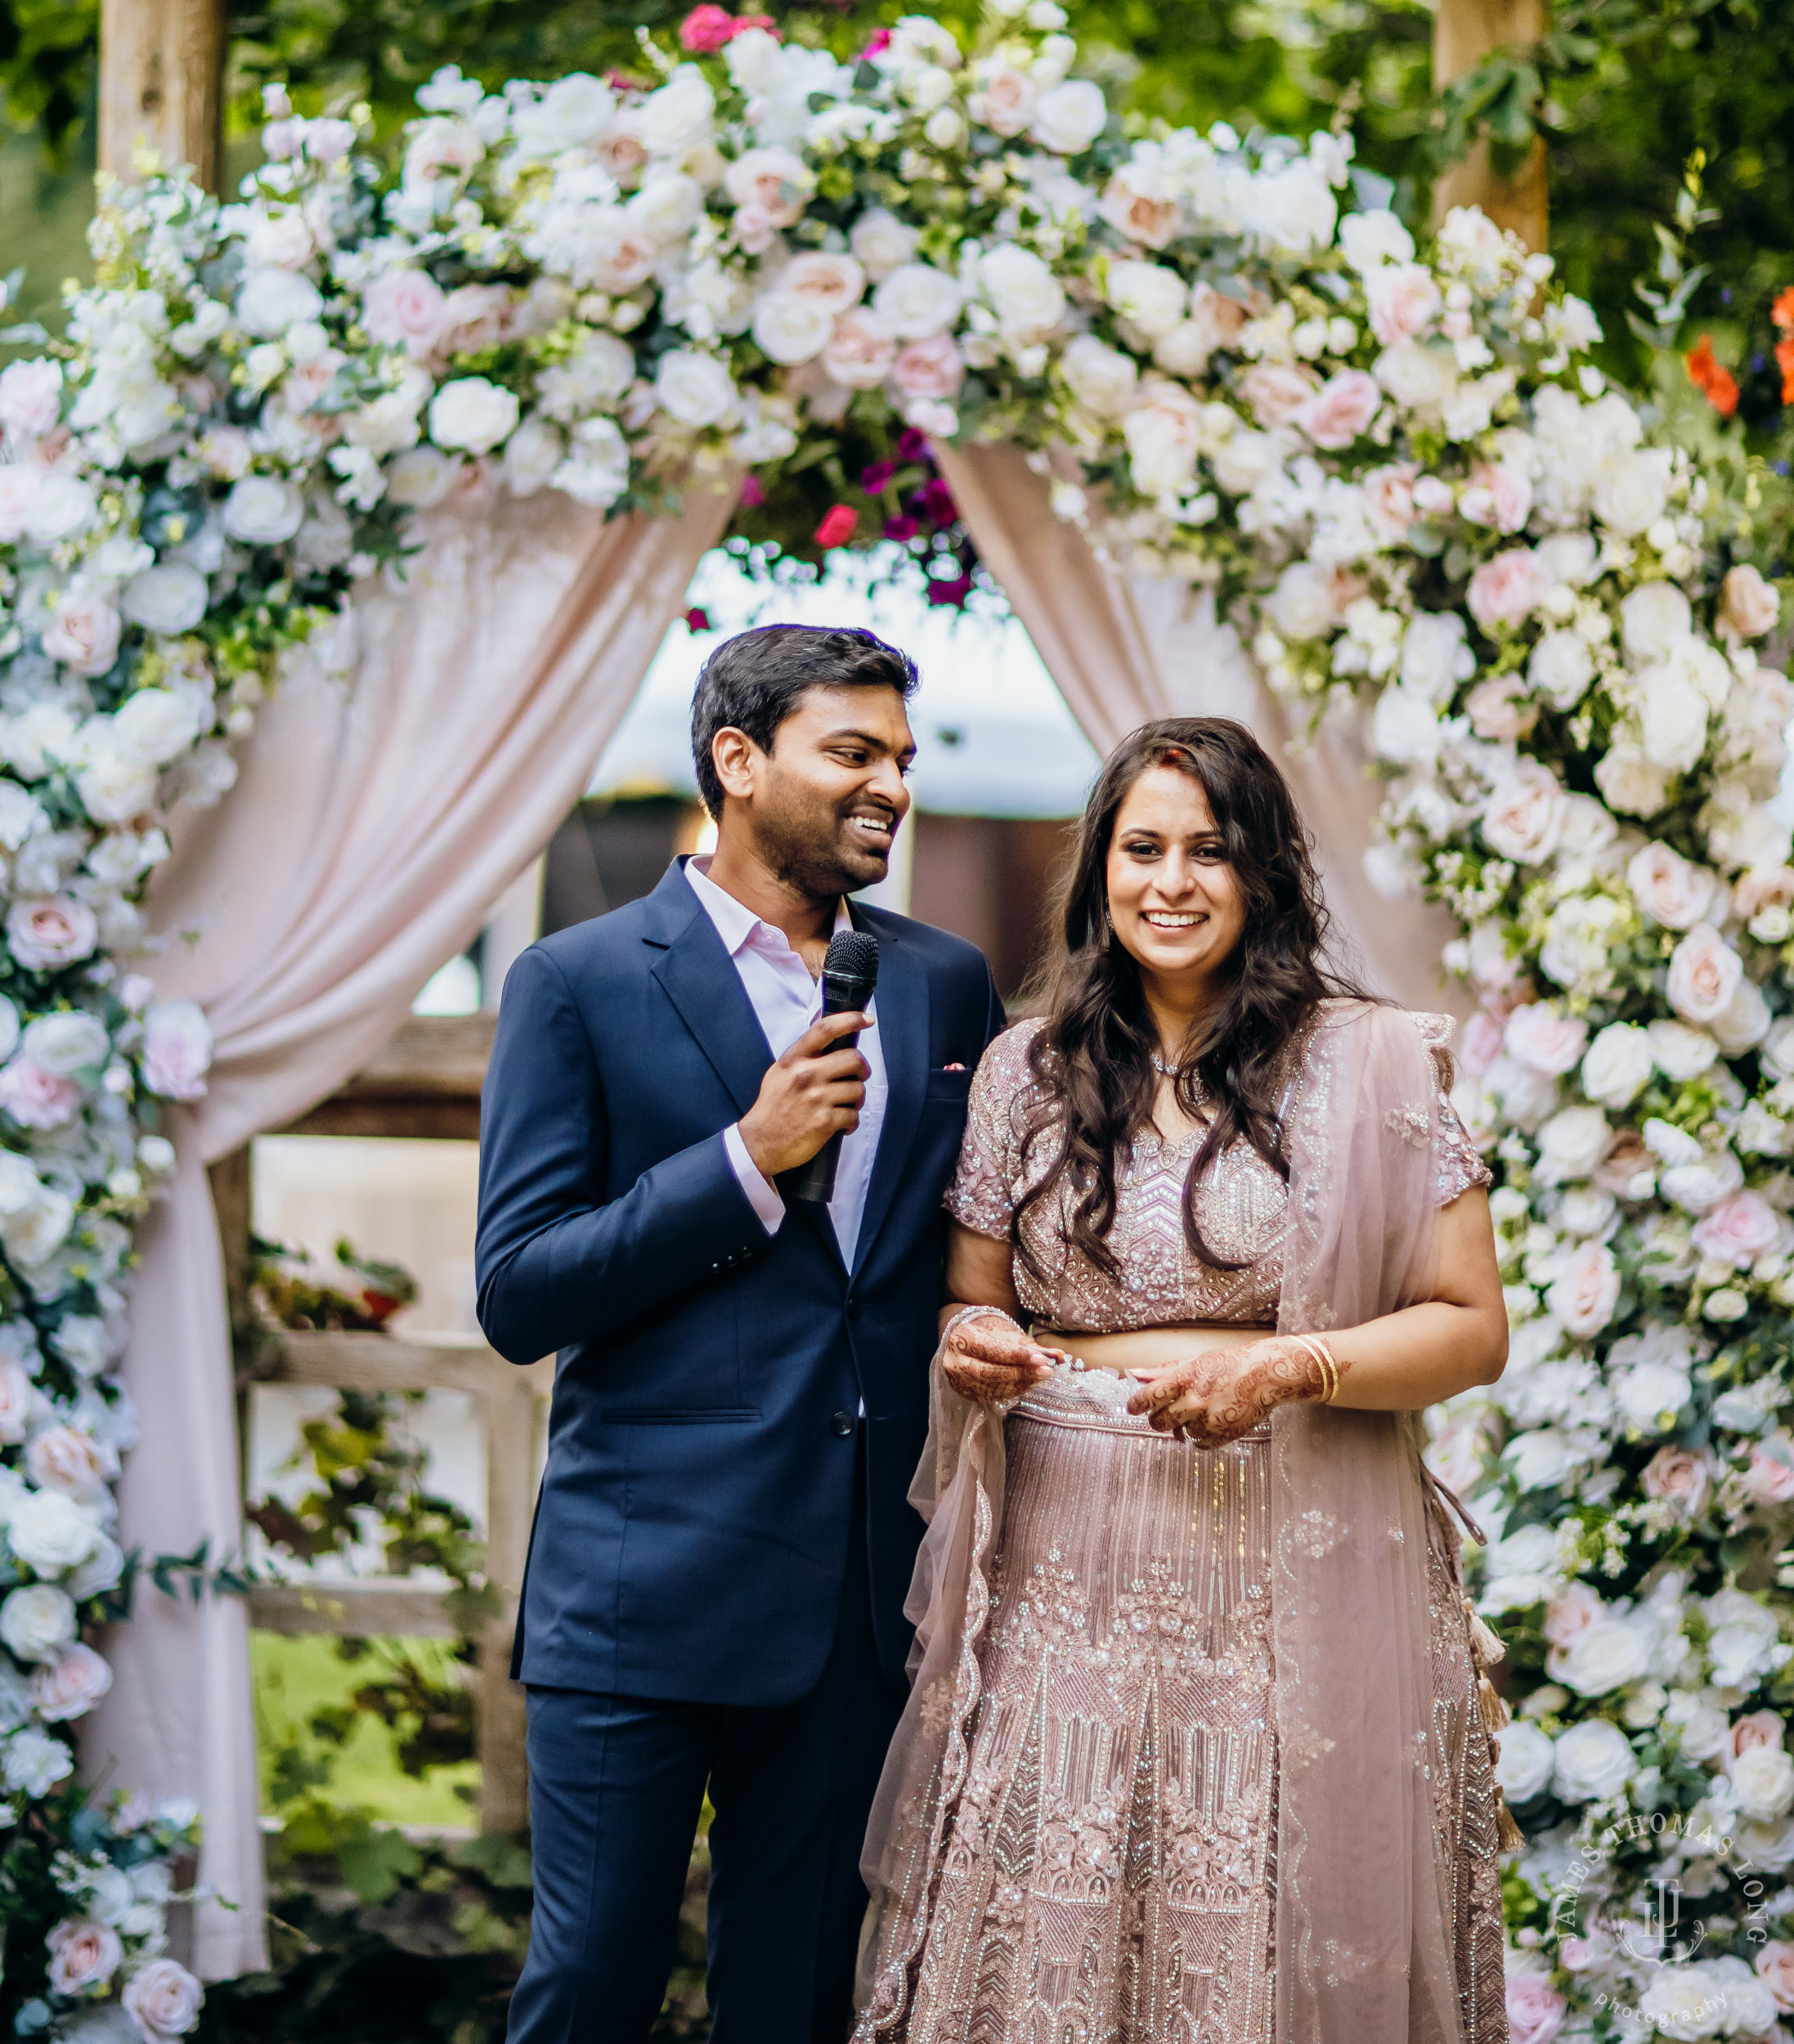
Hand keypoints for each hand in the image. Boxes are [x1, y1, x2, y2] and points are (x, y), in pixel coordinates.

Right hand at [737, 1011, 870, 1177]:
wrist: (759, 1143)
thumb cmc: (772, 1108)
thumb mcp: (779, 1072)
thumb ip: (802, 1054)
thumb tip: (827, 1034)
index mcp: (794, 1060)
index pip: (825, 1029)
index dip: (851, 1020)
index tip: (867, 1019)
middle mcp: (806, 1075)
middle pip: (854, 1059)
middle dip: (862, 1069)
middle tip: (857, 1077)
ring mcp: (816, 1098)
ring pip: (858, 1089)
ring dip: (856, 1100)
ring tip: (844, 1106)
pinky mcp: (825, 1121)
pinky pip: (854, 1115)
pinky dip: (851, 1122)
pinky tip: (841, 1124)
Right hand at [942, 1311, 1057, 1408]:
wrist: (965, 1341)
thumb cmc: (987, 1332)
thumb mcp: (1005, 1332)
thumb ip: (1030, 1345)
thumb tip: (1059, 1356)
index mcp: (962, 1339)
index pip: (991, 1350)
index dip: (1017, 1356)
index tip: (1042, 1359)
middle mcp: (955, 1362)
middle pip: (989, 1372)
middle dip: (1020, 1372)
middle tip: (1046, 1371)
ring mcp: (960, 1381)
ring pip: (992, 1387)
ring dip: (1021, 1383)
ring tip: (1041, 1377)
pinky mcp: (967, 1393)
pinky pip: (993, 1396)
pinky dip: (1014, 1391)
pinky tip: (1029, 1384)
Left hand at [1124, 1335, 1325, 1447]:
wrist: (1265, 1375)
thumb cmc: (1227, 1365)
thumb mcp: (1194, 1362)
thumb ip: (1162, 1371)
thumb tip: (1133, 1374)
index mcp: (1185, 1379)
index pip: (1149, 1397)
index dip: (1136, 1404)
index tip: (1133, 1407)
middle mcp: (1196, 1401)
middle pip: (1160, 1422)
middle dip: (1159, 1420)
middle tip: (1166, 1414)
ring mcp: (1211, 1420)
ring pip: (1182, 1435)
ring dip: (1185, 1427)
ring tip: (1199, 1413)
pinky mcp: (1226, 1434)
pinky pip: (1201, 1445)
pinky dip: (1202, 1437)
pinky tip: (1211, 1422)